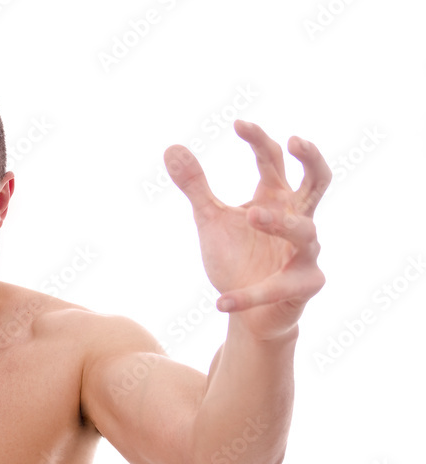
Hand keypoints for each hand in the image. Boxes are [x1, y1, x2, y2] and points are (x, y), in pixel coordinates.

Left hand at [164, 120, 329, 339]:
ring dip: (279, 222)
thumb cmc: (238, 258)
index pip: (273, 160)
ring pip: (305, 232)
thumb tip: (171, 147)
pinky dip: (248, 296)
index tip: (238, 123)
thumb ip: (196, 185)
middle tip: (296, 140)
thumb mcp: (211, 219)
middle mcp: (298, 220)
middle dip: (312, 160)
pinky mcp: (304, 286)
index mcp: (275, 199)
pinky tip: (220, 302)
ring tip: (250, 214)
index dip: (259, 140)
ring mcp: (305, 253)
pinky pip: (278, 288)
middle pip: (318, 182)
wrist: (250, 313)